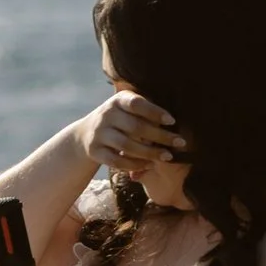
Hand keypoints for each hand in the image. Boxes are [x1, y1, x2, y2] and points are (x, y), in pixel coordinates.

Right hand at [70, 90, 185, 176]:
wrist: (86, 134)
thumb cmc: (119, 119)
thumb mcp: (127, 108)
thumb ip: (146, 109)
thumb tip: (175, 120)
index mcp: (117, 101)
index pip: (136, 104)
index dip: (154, 112)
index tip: (172, 121)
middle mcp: (106, 115)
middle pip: (135, 127)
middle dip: (160, 136)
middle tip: (180, 143)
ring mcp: (99, 134)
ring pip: (127, 146)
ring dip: (150, 153)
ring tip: (168, 156)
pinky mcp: (95, 151)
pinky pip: (117, 161)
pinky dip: (135, 164)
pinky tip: (150, 165)